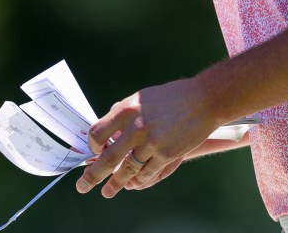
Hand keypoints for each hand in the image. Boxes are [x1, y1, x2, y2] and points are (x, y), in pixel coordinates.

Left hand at [75, 77, 217, 197]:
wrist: (204, 99)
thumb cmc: (173, 97)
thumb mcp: (142, 98)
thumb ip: (124, 114)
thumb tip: (109, 133)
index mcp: (127, 109)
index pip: (98, 132)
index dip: (92, 145)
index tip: (94, 151)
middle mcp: (137, 127)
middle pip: (108, 158)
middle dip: (93, 176)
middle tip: (83, 185)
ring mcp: (152, 142)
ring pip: (126, 170)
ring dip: (115, 184)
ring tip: (107, 191)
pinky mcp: (167, 154)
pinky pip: (147, 173)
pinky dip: (138, 180)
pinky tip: (132, 184)